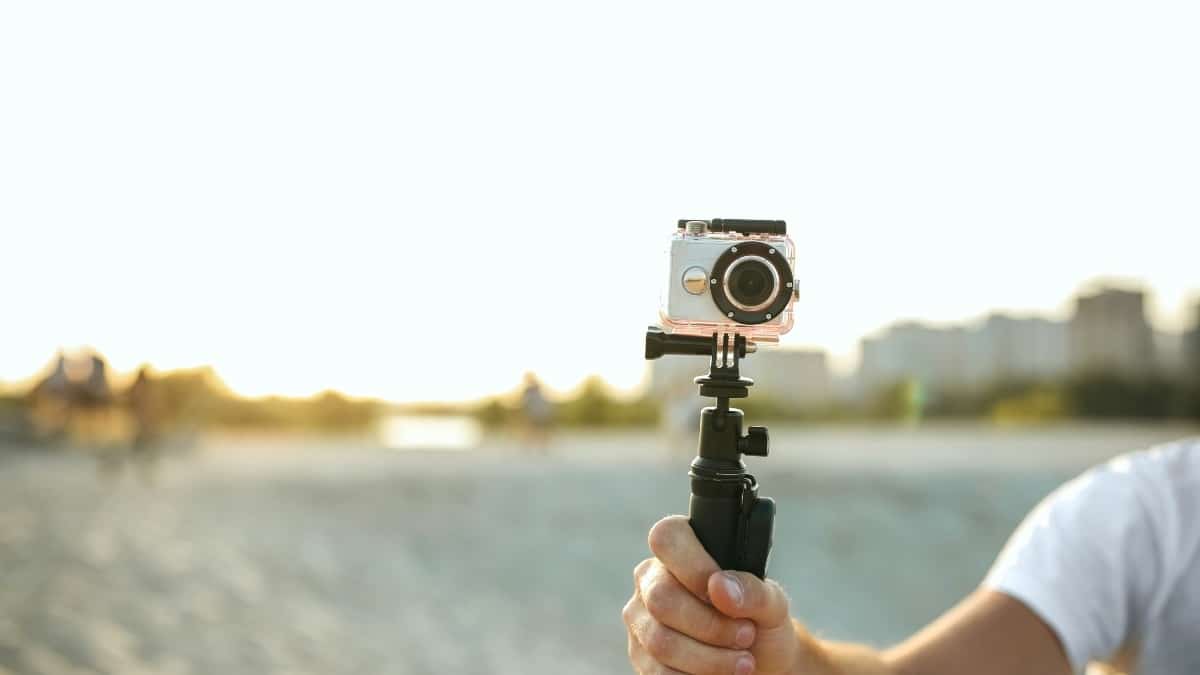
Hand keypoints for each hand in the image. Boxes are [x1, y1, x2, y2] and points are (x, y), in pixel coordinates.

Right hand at [623, 516, 802, 674]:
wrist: (760, 662)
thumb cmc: (761, 622)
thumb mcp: (772, 604)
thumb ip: (752, 590)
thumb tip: (719, 586)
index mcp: (680, 550)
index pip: (667, 538)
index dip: (695, 567)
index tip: (726, 596)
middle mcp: (651, 579)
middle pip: (661, 599)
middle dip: (711, 626)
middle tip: (746, 635)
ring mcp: (640, 618)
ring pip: (660, 641)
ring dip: (709, 659)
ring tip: (742, 662)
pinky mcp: (640, 654)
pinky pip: (657, 672)